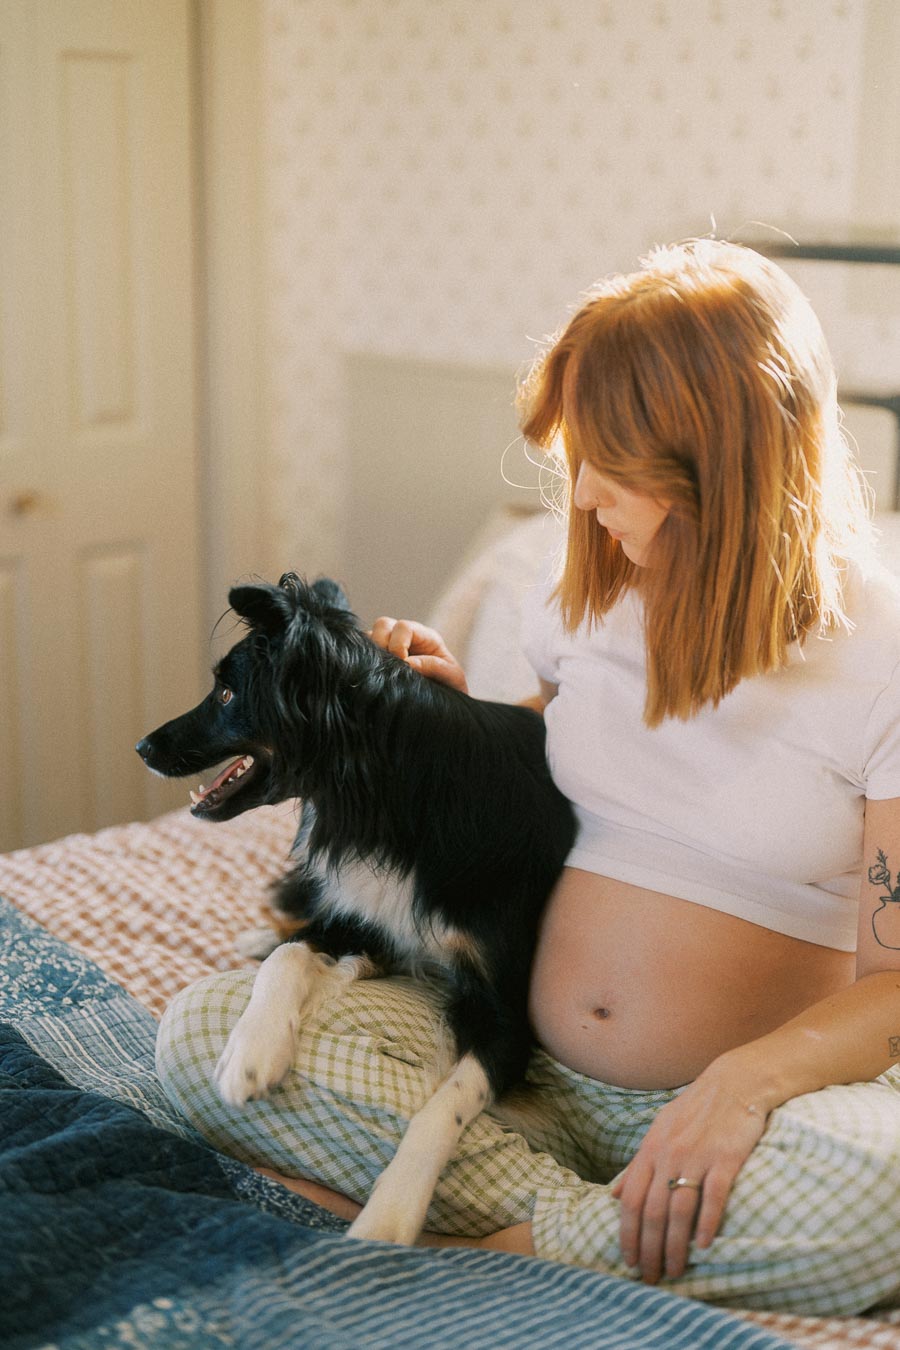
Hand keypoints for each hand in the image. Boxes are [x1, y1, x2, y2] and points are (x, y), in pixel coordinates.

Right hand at [369, 617, 467, 692]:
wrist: (445, 704)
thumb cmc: (451, 687)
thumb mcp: (452, 676)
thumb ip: (434, 666)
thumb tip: (407, 663)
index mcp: (425, 637)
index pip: (404, 627)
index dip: (398, 643)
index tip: (403, 664)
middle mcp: (405, 638)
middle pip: (383, 625)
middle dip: (381, 644)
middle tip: (388, 667)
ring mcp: (389, 647)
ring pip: (369, 637)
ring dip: (371, 653)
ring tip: (381, 672)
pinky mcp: (378, 660)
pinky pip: (362, 653)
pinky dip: (364, 661)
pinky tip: (373, 676)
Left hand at [610, 1061, 768, 1283]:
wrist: (734, 1084)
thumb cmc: (695, 1110)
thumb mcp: (658, 1131)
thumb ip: (636, 1165)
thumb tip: (612, 1195)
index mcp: (650, 1149)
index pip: (630, 1200)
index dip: (627, 1234)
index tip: (629, 1261)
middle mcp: (669, 1154)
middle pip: (652, 1211)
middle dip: (648, 1249)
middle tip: (650, 1278)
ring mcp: (696, 1156)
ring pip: (679, 1210)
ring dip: (675, 1245)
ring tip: (675, 1271)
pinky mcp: (725, 1158)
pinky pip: (713, 1196)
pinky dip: (707, 1222)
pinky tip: (703, 1245)